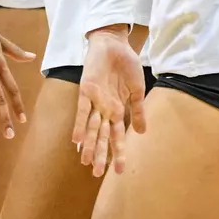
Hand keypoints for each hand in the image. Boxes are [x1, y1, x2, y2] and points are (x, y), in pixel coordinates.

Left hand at [72, 26, 147, 176]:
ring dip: (90, 145)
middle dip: (100, 154)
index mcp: (118, 109)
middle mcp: (105, 109)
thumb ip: (137, 111)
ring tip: (86, 162)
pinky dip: (80, 124)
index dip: (118, 153)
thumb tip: (142, 133)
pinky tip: (77, 139)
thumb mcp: (137, 90)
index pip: (117, 136)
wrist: (115, 44)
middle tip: (97, 174)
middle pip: (102, 136)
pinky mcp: (86, 90)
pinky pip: (82, 110)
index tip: (120, 172)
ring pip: (92, 128)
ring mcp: (95, 101)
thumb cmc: (127, 65)